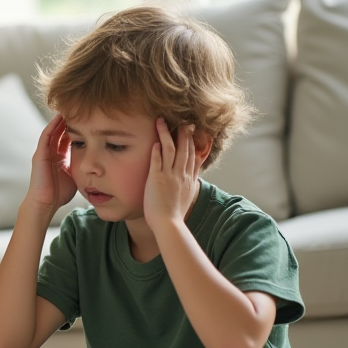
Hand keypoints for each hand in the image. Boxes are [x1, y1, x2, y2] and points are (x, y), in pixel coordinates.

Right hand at [27, 114, 78, 213]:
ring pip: (52, 131)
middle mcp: (51, 152)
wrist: (46, 203)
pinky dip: (52, 126)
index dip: (76, 128)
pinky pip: (46, 136)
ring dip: (60, 120)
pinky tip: (59, 118)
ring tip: (69, 108)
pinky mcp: (39, 155)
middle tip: (79, 108)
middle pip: (60, 132)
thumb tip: (97, 165)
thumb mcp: (75, 176)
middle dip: (69, 121)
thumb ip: (82, 168)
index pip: (68, 138)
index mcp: (59, 157)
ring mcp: (44, 152)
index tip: (87, 119)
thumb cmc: (59, 194)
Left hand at [144, 118, 198, 232]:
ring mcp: (170, 176)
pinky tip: (155, 141)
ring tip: (161, 122)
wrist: (169, 225)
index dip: (192, 144)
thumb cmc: (174, 216)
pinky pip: (157, 161)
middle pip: (185, 150)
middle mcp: (181, 175)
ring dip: (166, 134)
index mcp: (189, 180)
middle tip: (184, 122)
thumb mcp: (186, 199)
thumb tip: (189, 185)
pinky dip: (157, 150)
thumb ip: (187, 189)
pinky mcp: (157, 179)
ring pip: (170, 150)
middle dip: (184, 134)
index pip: (192, 157)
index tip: (192, 133)